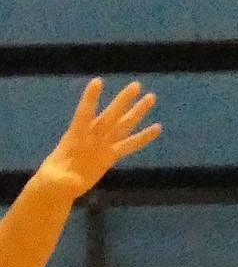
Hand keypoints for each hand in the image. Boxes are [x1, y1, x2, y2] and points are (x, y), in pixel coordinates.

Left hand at [37, 79, 160, 200]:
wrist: (58, 185)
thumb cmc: (51, 180)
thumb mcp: (52, 181)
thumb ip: (62, 180)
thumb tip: (71, 182)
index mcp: (75, 137)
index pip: (84, 115)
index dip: (90, 100)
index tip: (97, 81)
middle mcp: (92, 136)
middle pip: (110, 116)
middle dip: (122, 101)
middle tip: (136, 85)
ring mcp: (103, 144)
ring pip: (123, 125)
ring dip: (137, 112)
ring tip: (151, 97)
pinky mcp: (111, 155)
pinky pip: (130, 145)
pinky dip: (143, 137)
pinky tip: (157, 128)